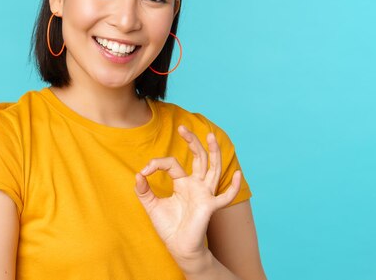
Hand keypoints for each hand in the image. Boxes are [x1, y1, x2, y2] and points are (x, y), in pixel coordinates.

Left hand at [134, 125, 241, 264]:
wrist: (178, 247)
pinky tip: (237, 174)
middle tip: (183, 128)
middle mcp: (196, 185)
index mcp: (183, 183)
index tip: (144, 171)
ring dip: (213, 152)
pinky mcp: (209, 206)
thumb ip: (144, 190)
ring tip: (211, 136)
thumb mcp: (151, 206)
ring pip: (212, 169)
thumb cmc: (169, 227)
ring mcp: (205, 194)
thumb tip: (137, 175)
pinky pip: (225, 197)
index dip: (157, 164)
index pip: (172, 164)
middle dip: (192, 142)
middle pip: (198, 158)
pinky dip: (233, 187)